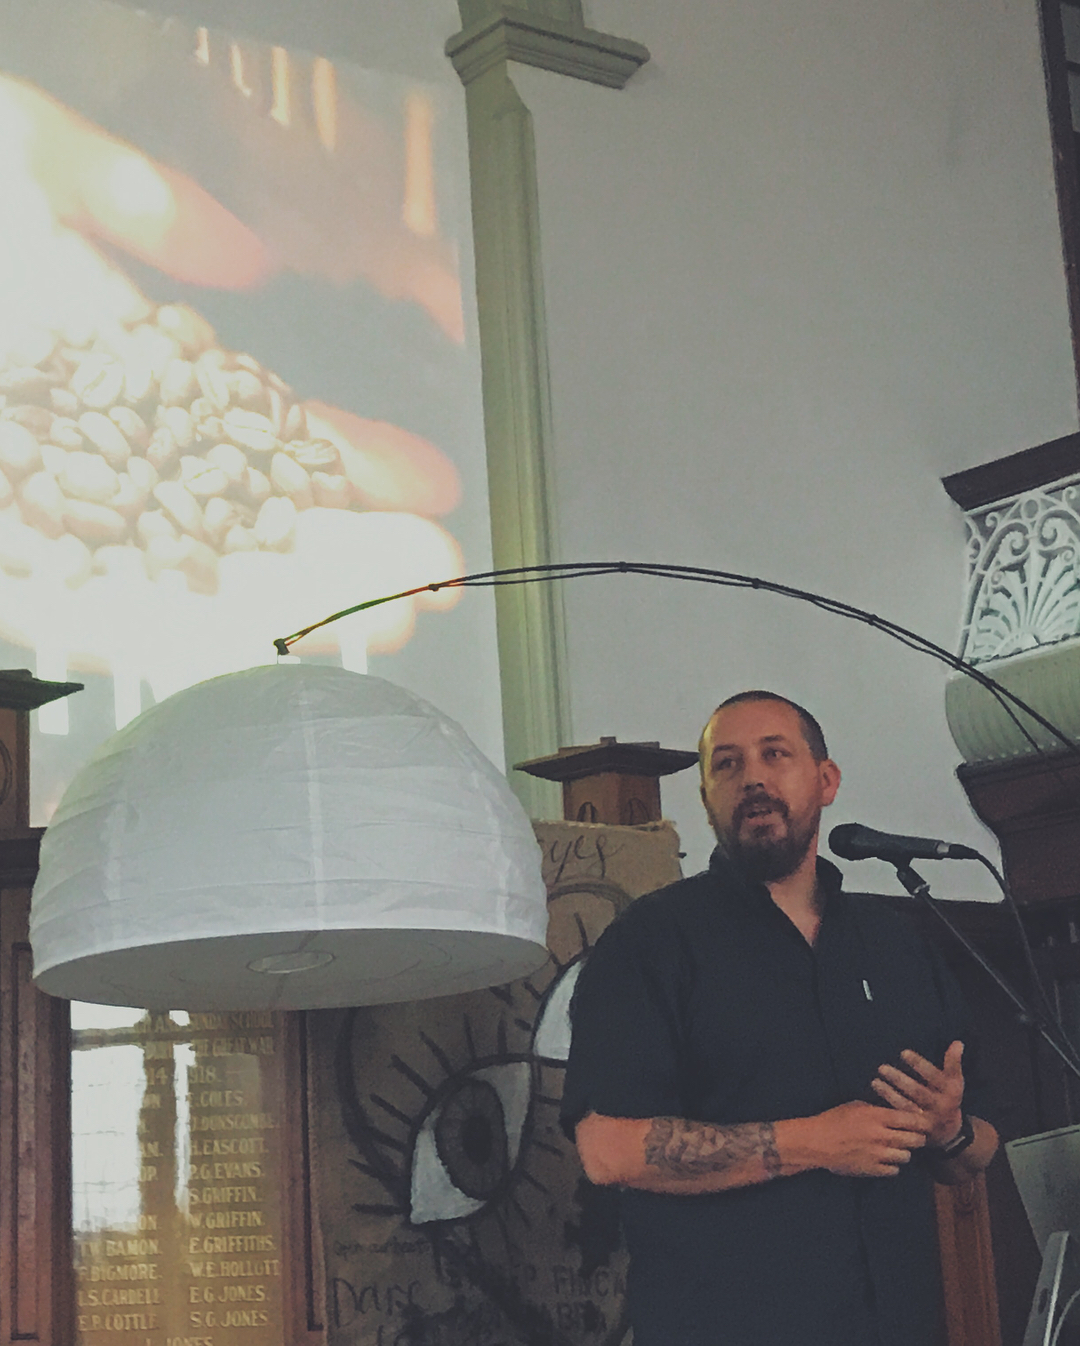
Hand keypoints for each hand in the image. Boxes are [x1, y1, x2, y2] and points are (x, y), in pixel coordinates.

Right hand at [786, 1100, 930, 1177]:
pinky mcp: (873, 1170)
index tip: (926, 1123)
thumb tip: (896, 1112)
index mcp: (878, 1117)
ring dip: (904, 1151)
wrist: (817, 1142)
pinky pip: (894, 1170)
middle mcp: (882, 1136)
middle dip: (918, 1138)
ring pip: (906, 1156)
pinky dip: (892, 1165)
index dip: (923, 1122)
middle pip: (915, 1140)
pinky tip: (885, 1159)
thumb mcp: (856, 1105)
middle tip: (914, 1136)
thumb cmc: (834, 1119)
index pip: (912, 1120)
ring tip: (897, 1148)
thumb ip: (878, 1110)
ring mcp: (878, 1155)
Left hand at [871, 1041, 964, 1146]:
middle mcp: (939, 1106)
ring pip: (906, 1106)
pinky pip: (900, 1117)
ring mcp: (927, 1119)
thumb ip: (953, 1062)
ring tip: (875, 1082)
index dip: (919, 1064)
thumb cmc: (949, 1097)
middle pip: (918, 1092)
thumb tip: (957, 1042)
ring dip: (889, 1093)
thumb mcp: (955, 1081)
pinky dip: (887, 1107)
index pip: (934, 1076)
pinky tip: (877, 1096)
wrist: (950, 1132)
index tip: (903, 1053)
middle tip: (882, 1068)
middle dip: (899, 1080)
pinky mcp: (915, 1129)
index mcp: (951, 1092)